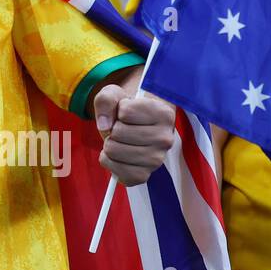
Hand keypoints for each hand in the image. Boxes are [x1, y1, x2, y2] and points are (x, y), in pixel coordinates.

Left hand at [92, 68, 175, 185]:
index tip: (127, 113)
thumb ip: (106, 99)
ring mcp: (157, 159)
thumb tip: (105, 126)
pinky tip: (115, 155)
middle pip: (118, 133)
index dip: (119, 110)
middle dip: (112, 129)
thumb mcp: (115, 94)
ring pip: (115, 151)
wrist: (132, 128)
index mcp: (164, 114)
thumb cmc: (125, 108)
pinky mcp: (145, 175)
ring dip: (109, 144)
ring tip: (119, 141)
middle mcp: (165, 138)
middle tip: (121, 129)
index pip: (126, 112)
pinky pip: (118, 173)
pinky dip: (108, 163)